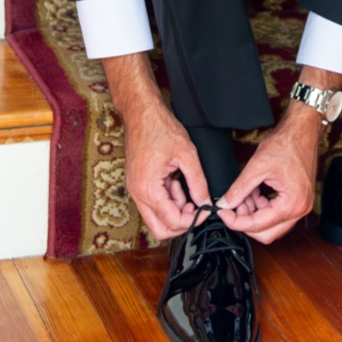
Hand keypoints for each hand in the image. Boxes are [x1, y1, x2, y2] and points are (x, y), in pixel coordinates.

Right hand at [122, 99, 213, 239]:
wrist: (141, 113)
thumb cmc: (160, 128)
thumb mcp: (187, 154)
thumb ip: (198, 183)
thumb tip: (206, 202)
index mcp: (148, 189)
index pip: (173, 221)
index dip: (194, 219)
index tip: (206, 210)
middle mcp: (137, 193)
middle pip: (160, 229)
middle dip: (181, 223)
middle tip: (196, 207)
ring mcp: (135, 189)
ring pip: (156, 218)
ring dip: (174, 211)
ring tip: (185, 188)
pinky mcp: (136, 184)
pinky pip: (152, 204)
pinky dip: (167, 201)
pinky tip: (175, 183)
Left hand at [217, 103, 321, 243]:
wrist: (301, 132)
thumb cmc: (286, 144)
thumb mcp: (256, 167)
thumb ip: (239, 189)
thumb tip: (225, 204)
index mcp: (292, 204)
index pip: (259, 225)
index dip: (236, 222)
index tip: (223, 213)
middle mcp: (300, 210)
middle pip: (267, 232)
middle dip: (245, 222)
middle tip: (230, 208)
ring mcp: (300, 205)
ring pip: (271, 224)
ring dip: (253, 214)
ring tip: (241, 196)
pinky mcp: (297, 199)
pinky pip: (276, 213)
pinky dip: (262, 207)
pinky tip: (251, 193)